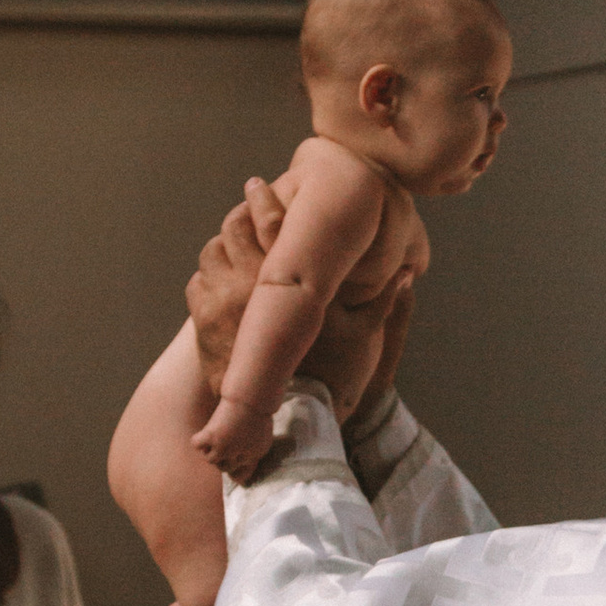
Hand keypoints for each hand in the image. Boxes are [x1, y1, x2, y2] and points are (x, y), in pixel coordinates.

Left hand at [186, 178, 403, 422]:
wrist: (287, 421)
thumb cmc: (332, 378)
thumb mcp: (367, 335)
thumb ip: (384, 298)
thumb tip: (407, 270)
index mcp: (294, 283)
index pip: (273, 224)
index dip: (265, 200)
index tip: (259, 185)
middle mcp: (253, 288)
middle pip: (233, 229)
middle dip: (240, 218)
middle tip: (246, 212)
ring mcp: (224, 306)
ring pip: (211, 253)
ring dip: (223, 247)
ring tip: (234, 246)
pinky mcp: (204, 326)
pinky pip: (197, 284)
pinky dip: (208, 278)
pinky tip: (222, 281)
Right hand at [193, 395, 276, 482]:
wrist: (253, 398)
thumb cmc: (260, 411)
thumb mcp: (264, 436)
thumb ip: (255, 450)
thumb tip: (245, 467)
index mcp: (254, 456)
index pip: (242, 475)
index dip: (234, 472)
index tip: (229, 465)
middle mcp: (239, 456)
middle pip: (224, 468)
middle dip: (221, 458)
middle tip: (220, 442)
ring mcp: (224, 448)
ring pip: (210, 460)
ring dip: (209, 450)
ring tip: (212, 438)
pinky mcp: (212, 436)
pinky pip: (197, 445)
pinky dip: (198, 440)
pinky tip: (204, 433)